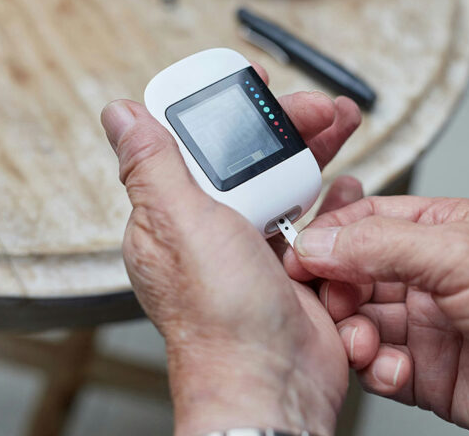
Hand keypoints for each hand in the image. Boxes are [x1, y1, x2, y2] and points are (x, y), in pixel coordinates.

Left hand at [101, 63, 361, 435]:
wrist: (274, 383)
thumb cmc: (220, 317)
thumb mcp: (181, 225)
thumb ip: (153, 167)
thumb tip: (120, 115)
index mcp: (173, 217)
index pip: (193, 145)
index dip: (223, 111)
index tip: (252, 85)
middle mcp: (212, 231)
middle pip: (248, 159)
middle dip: (285, 126)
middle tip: (317, 107)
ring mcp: (254, 249)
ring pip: (284, 183)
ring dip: (315, 151)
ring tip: (342, 124)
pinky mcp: (292, 267)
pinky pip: (313, 220)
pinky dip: (332, 199)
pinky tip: (348, 183)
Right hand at [285, 196, 468, 434]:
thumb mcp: (462, 256)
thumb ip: (382, 245)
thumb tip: (319, 240)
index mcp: (439, 232)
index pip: (364, 222)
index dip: (327, 238)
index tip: (298, 256)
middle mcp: (429, 277)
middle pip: (353, 275)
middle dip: (336, 292)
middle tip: (333, 305)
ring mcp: (428, 326)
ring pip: (361, 324)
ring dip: (354, 335)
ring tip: (366, 343)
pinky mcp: (429, 372)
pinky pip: (380, 367)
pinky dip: (378, 370)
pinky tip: (396, 370)